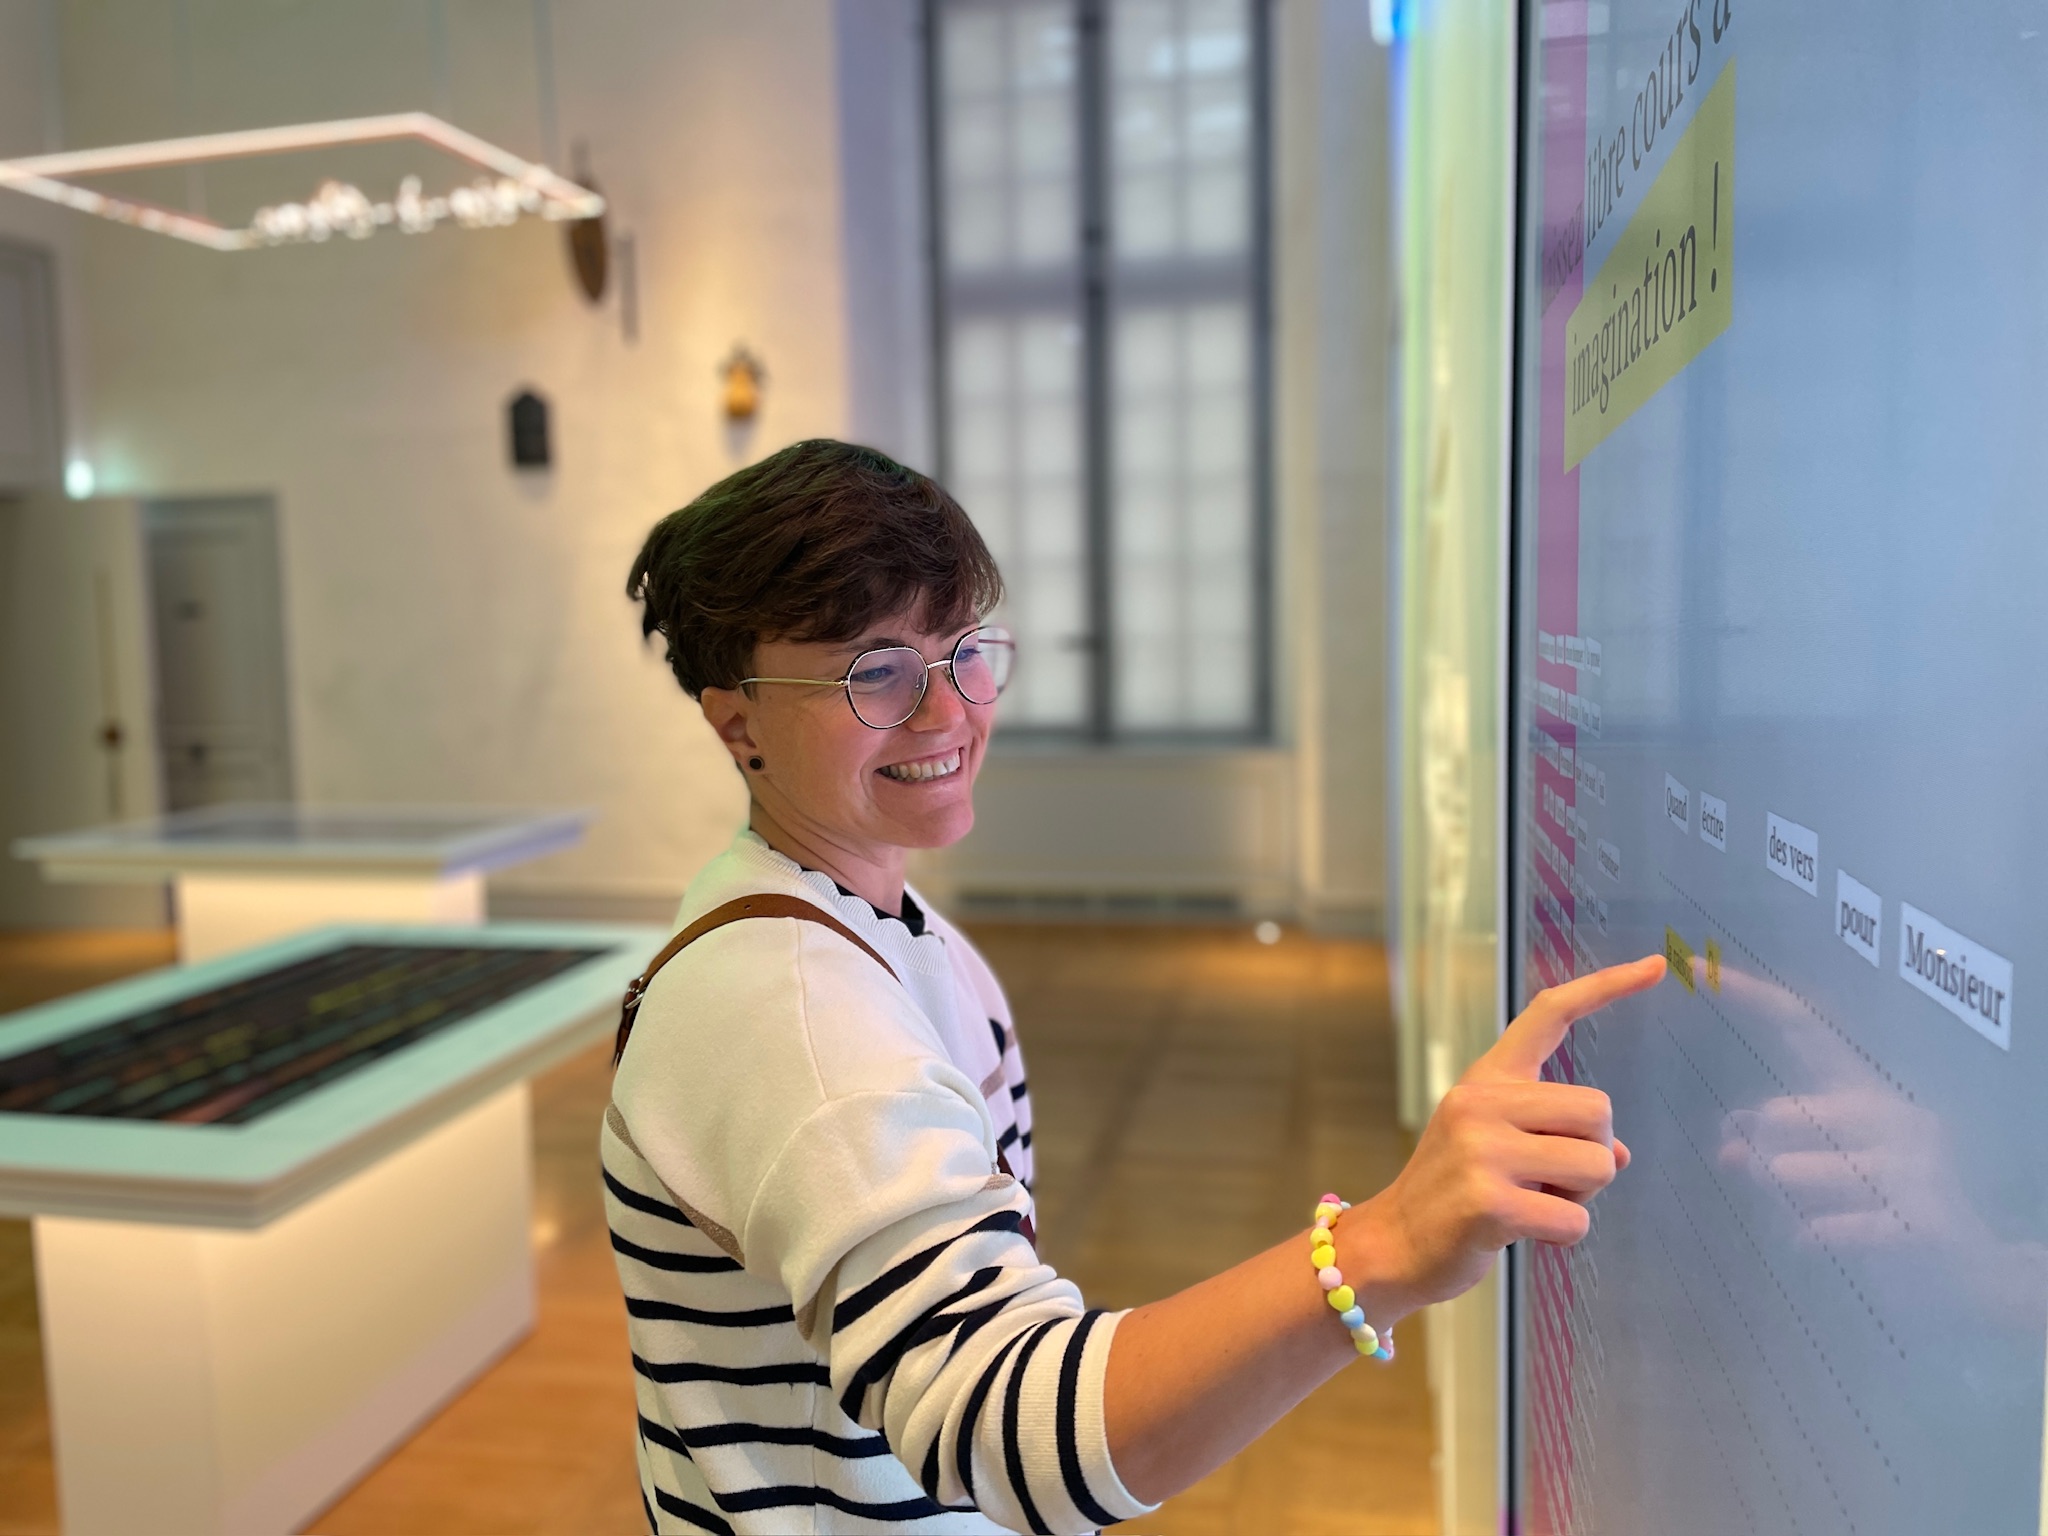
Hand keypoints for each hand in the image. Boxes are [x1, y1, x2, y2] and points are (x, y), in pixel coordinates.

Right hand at [1346, 955, 1665, 1320]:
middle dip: (1594, 1154)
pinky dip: (1565, 1234)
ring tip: (1534, 1204)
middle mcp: (1481, 1101)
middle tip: (1552, 1179)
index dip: (1606, 987)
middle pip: (1598, 1110)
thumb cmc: (1455, 1195)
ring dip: (1581, 1198)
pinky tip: (1525, 1232)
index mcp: (1487, 1079)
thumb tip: (1618, 1155)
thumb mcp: (1499, 1148)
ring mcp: (1482, 1149)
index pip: (1550, 1014)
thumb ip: (1555, 1136)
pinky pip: (1575, 1219)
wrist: (1392, 1244)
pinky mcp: (1488, 1201)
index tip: (1655, 965)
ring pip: (1596, 1165)